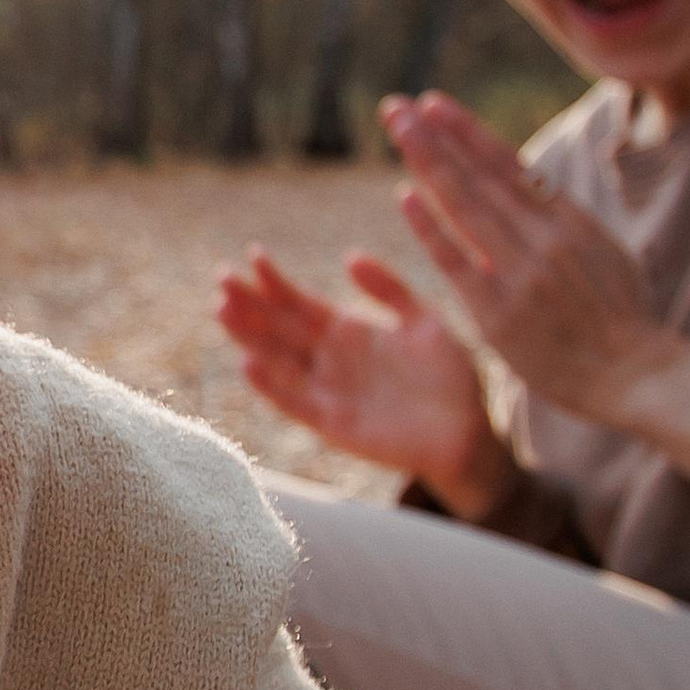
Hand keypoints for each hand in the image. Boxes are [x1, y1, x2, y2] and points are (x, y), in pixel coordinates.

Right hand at [216, 245, 511, 514]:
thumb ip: (390, 289)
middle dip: (250, 303)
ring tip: (223, 310)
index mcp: (349, 332)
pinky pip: (294, 402)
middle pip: (280, 328)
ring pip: (278, 360)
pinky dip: (271, 385)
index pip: (302, 303)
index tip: (254, 254)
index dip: (277, 281)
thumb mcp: (425, 322)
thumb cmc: (452, 379)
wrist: (469, 435)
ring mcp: (329, 392)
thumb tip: (349, 255)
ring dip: (250, 337)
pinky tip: (248, 363)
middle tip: (220, 276)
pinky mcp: (333, 424)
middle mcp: (331, 360)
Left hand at [382, 93, 681, 424]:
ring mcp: (522, 273)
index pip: (509, 166)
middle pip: (479, 176)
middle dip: (434, 137)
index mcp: (571, 220)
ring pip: (466, 206)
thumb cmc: (620, 318)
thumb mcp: (604, 253)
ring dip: (427, 162)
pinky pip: (456, 261)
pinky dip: (430, 226)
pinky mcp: (500, 313)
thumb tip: (533, 186)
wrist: (637, 376)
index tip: (434, 105)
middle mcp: (545, 238)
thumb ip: (563, 221)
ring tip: (396, 131)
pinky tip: (404, 194)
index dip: (468, 133)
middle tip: (396, 106)